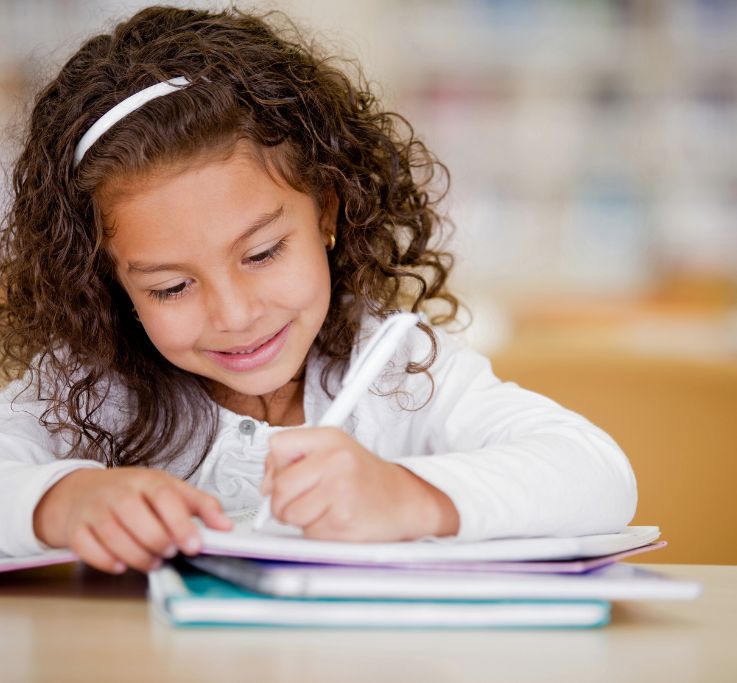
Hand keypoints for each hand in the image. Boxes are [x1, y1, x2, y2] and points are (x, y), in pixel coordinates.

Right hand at [33, 468, 232, 573]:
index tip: (194, 545)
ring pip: (114, 536)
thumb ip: (201, 506)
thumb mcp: (170, 490)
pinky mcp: (76, 528)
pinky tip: (121, 564)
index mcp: (147, 481)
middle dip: (159, 543)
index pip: (166, 498)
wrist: (82, 490)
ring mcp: (95, 510)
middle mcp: (119, 493)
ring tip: (153, 563)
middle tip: (171, 554)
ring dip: (137, 556)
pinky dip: (106, 561)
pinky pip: (88, 549)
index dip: (181, 523)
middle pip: (139, 519)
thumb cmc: (132, 492)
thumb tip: (225, 526)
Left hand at [261, 427, 458, 541]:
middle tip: (302, 503)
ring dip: (300, 520)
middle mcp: (336, 459)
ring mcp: (340, 488)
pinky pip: (308, 533)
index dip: (275, 467)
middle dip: (282, 503)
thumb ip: (296, 460)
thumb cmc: (365, 478)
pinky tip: (337, 521)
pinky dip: (318, 533)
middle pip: (279, 486)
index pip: (276, 446)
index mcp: (330, 437)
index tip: (286, 476)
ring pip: (289, 513)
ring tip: (324, 510)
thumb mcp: (334, 452)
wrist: (405, 499)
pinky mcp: (343, 519)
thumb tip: (266, 486)